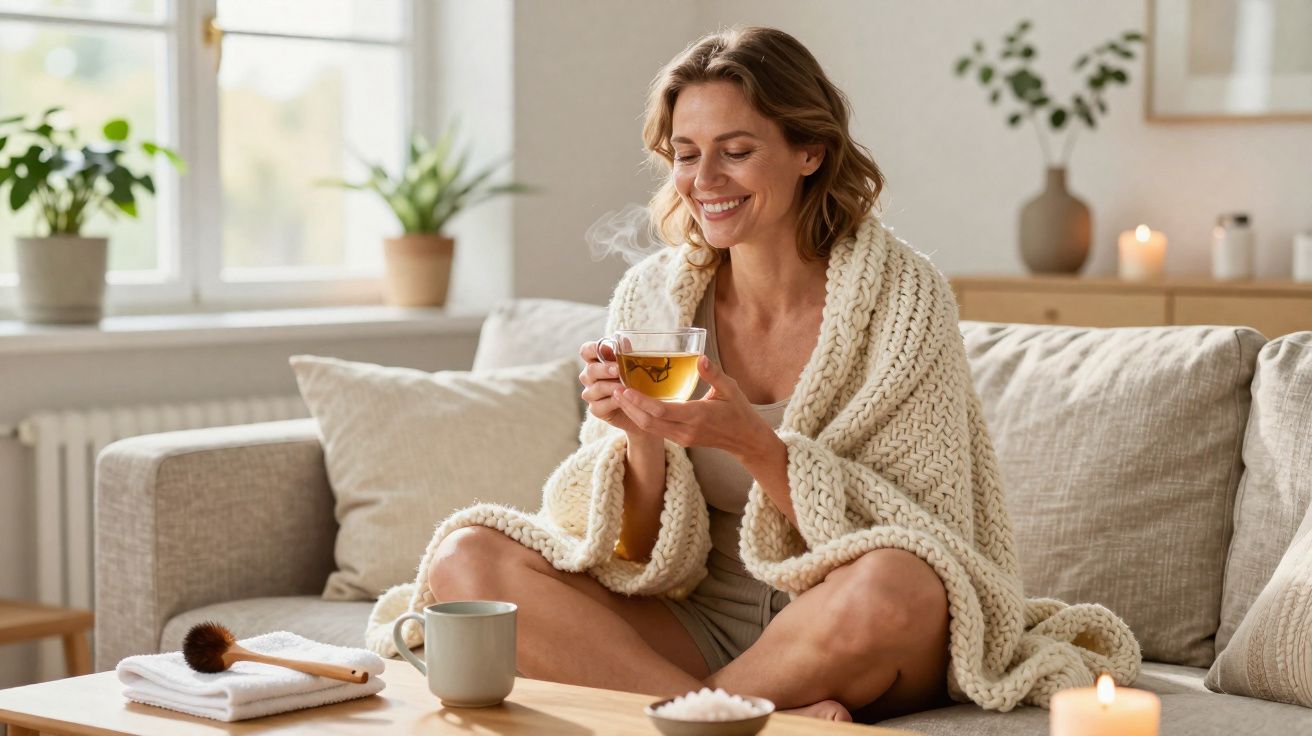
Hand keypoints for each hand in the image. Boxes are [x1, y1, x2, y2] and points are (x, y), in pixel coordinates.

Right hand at [578, 340, 654, 438]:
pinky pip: (600, 405)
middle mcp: (589, 376)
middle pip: (590, 370)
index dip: (593, 348)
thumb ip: (626, 353)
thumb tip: (626, 342)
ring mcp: (591, 393)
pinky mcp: (596, 409)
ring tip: (625, 387)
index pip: (586, 351)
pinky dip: (613, 402)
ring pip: (596, 388)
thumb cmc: (634, 380)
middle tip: (618, 370)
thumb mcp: (632, 365)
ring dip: (611, 387)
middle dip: (605, 369)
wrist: (639, 408)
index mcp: (595, 361)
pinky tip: (623, 400)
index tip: (606, 348)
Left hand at [612, 355, 775, 458]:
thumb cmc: (739, 411)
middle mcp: (686, 430)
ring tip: (619, 395)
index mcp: (697, 416)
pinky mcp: (680, 440)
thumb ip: (713, 374)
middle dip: (629, 407)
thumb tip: (700, 357)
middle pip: (649, 422)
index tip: (625, 388)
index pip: (661, 411)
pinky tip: (634, 405)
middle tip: (614, 389)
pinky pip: (656, 430)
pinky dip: (641, 418)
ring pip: (650, 428)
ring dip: (632, 413)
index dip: (640, 401)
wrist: (745, 439)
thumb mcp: (730, 389)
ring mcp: (682, 438)